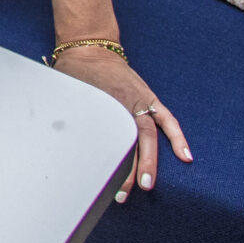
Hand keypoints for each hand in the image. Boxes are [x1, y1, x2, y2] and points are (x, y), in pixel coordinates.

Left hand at [53, 46, 190, 200]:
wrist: (90, 48)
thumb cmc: (74, 72)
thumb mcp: (68, 95)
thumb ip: (71, 116)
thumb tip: (58, 138)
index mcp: (103, 106)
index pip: (107, 140)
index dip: (107, 162)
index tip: (103, 181)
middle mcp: (124, 106)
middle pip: (129, 143)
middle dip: (127, 170)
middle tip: (123, 193)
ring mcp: (140, 101)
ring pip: (149, 136)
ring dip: (149, 162)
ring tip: (147, 186)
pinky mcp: (149, 98)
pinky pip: (167, 119)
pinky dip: (177, 137)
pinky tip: (186, 156)